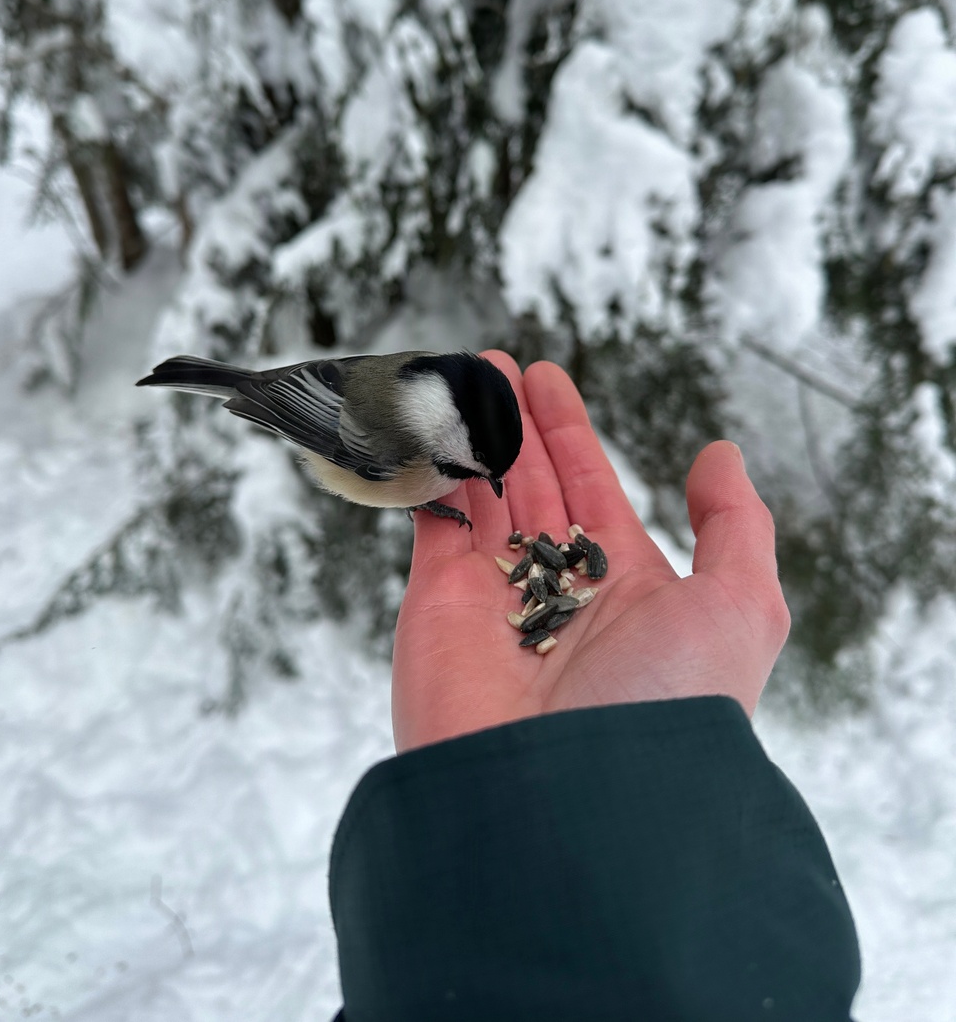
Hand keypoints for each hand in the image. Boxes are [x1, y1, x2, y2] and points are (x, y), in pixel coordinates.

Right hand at [392, 352, 789, 752]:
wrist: (568, 806)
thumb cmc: (667, 707)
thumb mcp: (740, 610)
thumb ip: (735, 527)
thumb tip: (718, 455)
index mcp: (628, 593)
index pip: (593, 492)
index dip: (571, 435)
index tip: (547, 381)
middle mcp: (558, 595)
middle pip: (531, 487)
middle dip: (515, 426)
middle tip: (497, 365)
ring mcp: (492, 601)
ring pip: (480, 498)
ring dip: (471, 438)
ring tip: (462, 379)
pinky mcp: (435, 607)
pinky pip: (433, 524)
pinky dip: (429, 475)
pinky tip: (431, 428)